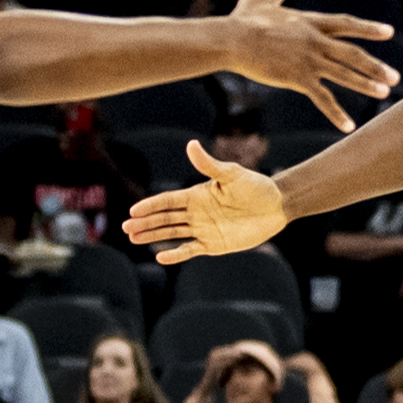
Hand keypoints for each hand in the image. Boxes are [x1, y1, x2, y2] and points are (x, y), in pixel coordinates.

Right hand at [132, 140, 291, 262]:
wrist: (276, 206)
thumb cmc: (255, 186)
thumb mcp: (232, 174)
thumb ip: (209, 165)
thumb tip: (191, 145)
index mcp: (198, 195)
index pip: (168, 201)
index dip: (151, 206)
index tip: (133, 210)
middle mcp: (197, 213)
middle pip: (166, 218)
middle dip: (146, 223)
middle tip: (126, 227)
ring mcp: (204, 229)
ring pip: (173, 234)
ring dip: (154, 236)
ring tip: (133, 238)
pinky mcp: (214, 244)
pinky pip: (191, 249)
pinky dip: (176, 254)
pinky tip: (161, 256)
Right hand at [220, 0, 400, 130]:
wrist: (232, 40)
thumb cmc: (243, 20)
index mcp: (310, 22)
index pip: (346, 24)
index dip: (368, 29)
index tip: (389, 32)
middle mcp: (315, 41)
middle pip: (353, 54)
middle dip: (375, 66)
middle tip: (394, 77)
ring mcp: (309, 60)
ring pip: (345, 75)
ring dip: (366, 85)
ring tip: (384, 93)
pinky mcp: (298, 78)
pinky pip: (323, 98)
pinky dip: (336, 113)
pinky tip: (349, 126)